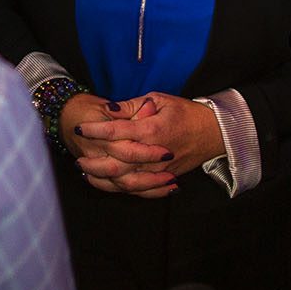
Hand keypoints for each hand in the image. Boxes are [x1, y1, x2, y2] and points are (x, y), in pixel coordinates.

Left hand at [73, 92, 226, 196]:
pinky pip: (139, 190)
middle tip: (78, 155)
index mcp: (152, 130)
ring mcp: (159, 170)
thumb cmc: (186, 113)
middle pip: (117, 163)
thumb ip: (132, 106)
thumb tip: (108, 110)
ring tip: (85, 171)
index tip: (80, 127)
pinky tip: (105, 183)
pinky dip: (120, 189)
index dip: (95, 130)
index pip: (117, 132)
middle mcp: (154, 154)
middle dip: (94, 160)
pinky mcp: (163, 178)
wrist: (213, 133)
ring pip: (125, 181)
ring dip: (102, 177)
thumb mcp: (160, 99)